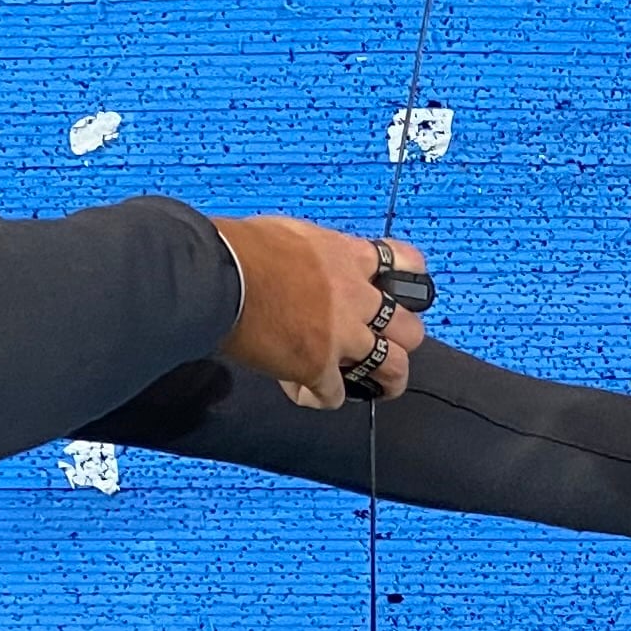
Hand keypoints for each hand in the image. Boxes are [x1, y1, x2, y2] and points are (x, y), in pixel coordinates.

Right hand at [215, 217, 431, 406]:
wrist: (220, 275)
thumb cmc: (241, 248)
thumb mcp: (289, 233)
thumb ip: (311, 252)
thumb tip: (302, 261)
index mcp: (348, 257)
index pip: (406, 264)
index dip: (410, 283)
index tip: (403, 295)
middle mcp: (354, 297)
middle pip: (409, 328)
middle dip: (403, 341)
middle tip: (388, 347)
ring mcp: (341, 335)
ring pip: (392, 368)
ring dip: (387, 381)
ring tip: (379, 388)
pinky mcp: (318, 366)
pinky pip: (334, 395)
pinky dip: (320, 397)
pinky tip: (305, 392)